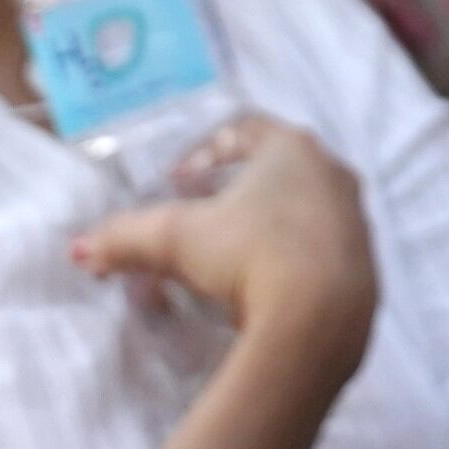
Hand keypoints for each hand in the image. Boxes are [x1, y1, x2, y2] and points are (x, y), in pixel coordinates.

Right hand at [74, 117, 376, 362]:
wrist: (320, 317)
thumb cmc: (246, 256)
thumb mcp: (173, 241)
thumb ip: (123, 238)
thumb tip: (80, 249)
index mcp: (291, 148)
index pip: (244, 130)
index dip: (204, 151)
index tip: (176, 183)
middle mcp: (332, 172)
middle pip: (278, 166)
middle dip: (236, 188)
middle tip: (201, 215)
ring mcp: (356, 219)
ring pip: (305, 207)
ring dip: (268, 223)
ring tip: (231, 256)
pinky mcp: (368, 264)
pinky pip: (324, 249)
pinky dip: (294, 257)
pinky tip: (268, 286)